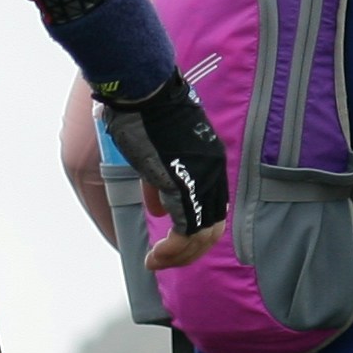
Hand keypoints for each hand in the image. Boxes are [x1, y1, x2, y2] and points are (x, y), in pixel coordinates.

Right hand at [97, 75, 230, 248]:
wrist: (143, 89)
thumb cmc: (139, 111)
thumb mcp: (148, 153)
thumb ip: (154, 185)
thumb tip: (155, 212)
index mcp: (207, 161)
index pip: (209, 206)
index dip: (192, 229)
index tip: (169, 240)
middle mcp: (213, 173)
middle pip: (213, 225)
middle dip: (189, 249)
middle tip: (165, 259)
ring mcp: (202, 180)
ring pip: (203, 234)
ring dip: (180, 255)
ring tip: (157, 262)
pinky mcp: (186, 187)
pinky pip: (187, 232)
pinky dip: (173, 251)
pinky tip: (155, 256)